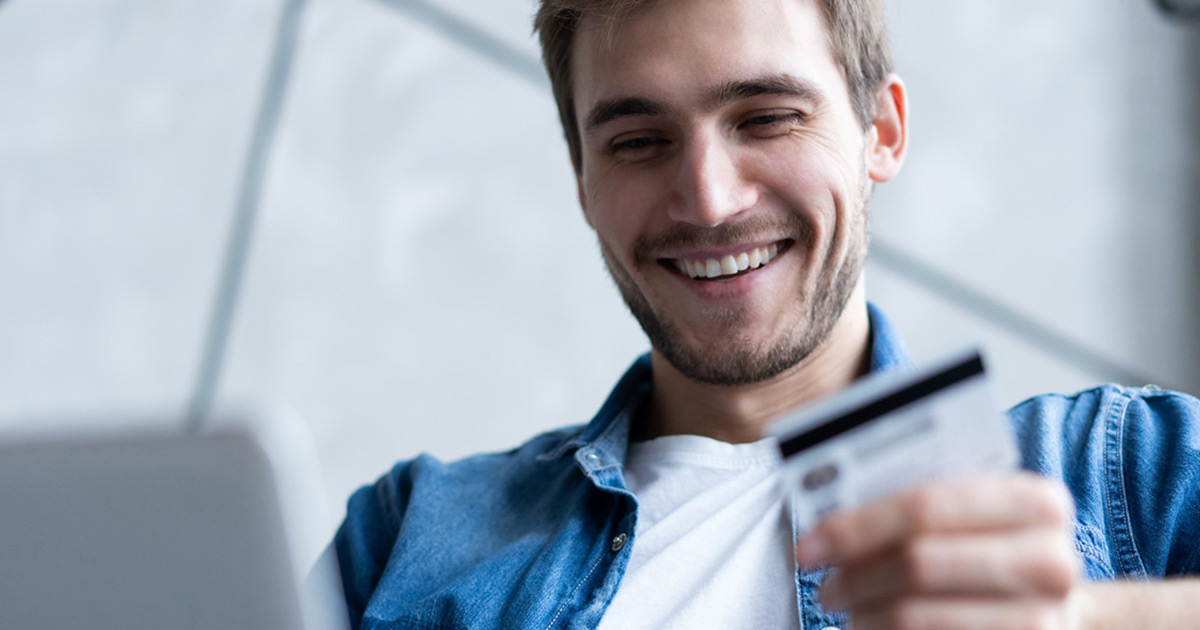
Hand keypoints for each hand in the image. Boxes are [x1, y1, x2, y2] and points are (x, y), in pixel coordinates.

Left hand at [795, 473, 1081, 629]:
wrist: (1055, 606)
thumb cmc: (991, 547)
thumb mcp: (973, 512)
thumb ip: (920, 503)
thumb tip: (827, 520)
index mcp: (1036, 501)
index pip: (925, 505)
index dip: (856, 526)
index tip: (805, 545)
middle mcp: (1050, 560)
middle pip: (917, 562)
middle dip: (854, 575)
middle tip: (822, 586)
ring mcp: (1042, 617)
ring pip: (914, 614)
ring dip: (863, 614)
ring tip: (845, 609)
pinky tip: (872, 626)